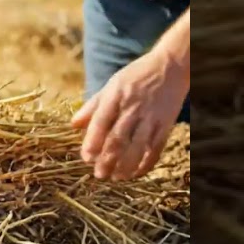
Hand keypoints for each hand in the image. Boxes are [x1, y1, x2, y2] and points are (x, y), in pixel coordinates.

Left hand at [72, 50, 187, 180]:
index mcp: (116, 95)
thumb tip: (73, 124)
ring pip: (137, 147)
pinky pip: (156, 148)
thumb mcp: (112, 84)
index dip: (93, 141)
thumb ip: (93, 105)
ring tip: (116, 177)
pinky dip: (146, 163)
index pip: (101, 121)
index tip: (86, 158)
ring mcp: (151, 117)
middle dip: (107, 159)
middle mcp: (133, 107)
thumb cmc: (137, 75)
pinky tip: (136, 173)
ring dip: (126, 165)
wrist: (171, 66)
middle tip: (99, 174)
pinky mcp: (166, 124)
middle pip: (118, 138)